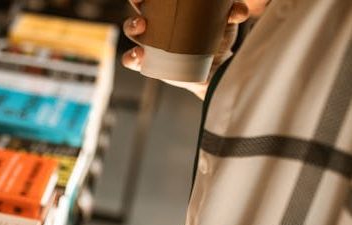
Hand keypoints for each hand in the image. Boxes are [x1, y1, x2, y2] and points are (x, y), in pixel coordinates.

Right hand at [122, 0, 249, 98]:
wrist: (215, 71)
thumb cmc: (217, 39)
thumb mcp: (226, 23)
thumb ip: (233, 12)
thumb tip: (239, 11)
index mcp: (169, 9)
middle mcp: (155, 24)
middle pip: (139, 5)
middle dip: (136, 0)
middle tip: (142, 0)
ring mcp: (149, 44)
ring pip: (132, 31)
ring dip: (132, 25)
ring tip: (141, 26)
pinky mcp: (148, 64)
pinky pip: (131, 60)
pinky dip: (131, 57)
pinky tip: (138, 54)